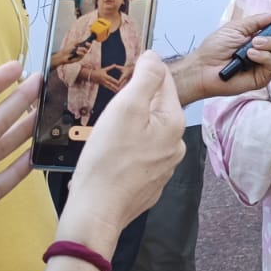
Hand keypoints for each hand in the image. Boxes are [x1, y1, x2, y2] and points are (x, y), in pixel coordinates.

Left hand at [49, 40, 89, 68]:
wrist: (63, 55)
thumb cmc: (67, 49)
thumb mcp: (72, 43)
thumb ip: (78, 41)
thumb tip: (84, 39)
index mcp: (80, 46)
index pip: (86, 44)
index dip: (89, 43)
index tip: (88, 41)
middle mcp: (81, 50)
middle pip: (88, 48)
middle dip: (88, 45)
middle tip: (86, 43)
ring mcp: (81, 54)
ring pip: (86, 51)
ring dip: (82, 49)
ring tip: (77, 48)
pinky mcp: (80, 58)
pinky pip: (83, 55)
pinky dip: (80, 52)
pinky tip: (77, 52)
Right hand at [61, 52, 185, 251]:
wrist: (95, 213)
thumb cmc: (107, 163)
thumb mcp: (125, 108)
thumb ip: (145, 78)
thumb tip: (154, 56)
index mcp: (174, 123)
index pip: (163, 82)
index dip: (139, 74)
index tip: (119, 79)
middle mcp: (175, 145)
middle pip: (154, 108)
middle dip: (130, 104)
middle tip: (106, 112)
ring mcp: (162, 167)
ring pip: (144, 132)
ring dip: (125, 128)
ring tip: (103, 137)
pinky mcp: (147, 183)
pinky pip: (136, 156)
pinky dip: (121, 152)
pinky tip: (105, 157)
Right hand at [92, 64, 127, 92]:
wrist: (91, 76)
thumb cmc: (98, 72)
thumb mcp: (104, 69)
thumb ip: (110, 67)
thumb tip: (115, 64)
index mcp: (105, 76)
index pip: (111, 79)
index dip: (115, 81)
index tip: (119, 82)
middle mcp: (104, 81)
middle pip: (110, 84)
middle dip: (115, 87)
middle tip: (119, 89)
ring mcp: (103, 83)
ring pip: (109, 87)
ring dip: (113, 89)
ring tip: (117, 91)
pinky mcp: (102, 85)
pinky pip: (107, 87)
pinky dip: (111, 89)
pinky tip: (114, 91)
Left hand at [173, 11, 270, 102]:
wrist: (202, 67)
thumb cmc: (215, 48)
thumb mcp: (237, 27)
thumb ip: (258, 20)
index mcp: (264, 38)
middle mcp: (269, 52)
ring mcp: (267, 65)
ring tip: (254, 43)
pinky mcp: (263, 78)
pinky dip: (264, 56)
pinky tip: (250, 55)